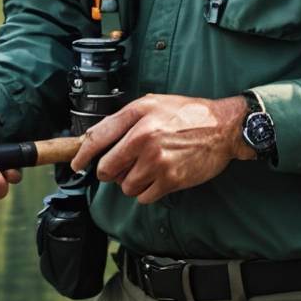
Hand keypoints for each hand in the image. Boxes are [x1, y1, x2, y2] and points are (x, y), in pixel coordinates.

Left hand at [70, 94, 252, 204]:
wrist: (223, 128)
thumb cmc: (188, 114)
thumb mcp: (151, 103)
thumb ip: (121, 119)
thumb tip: (94, 136)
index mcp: (137, 119)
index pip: (96, 140)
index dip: (81, 156)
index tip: (77, 164)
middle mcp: (144, 141)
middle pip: (106, 169)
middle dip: (109, 171)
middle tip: (121, 165)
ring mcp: (158, 164)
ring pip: (124, 186)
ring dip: (130, 181)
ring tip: (145, 168)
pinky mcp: (171, 181)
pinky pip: (143, 197)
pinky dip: (145, 192)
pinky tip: (156, 178)